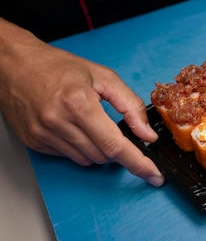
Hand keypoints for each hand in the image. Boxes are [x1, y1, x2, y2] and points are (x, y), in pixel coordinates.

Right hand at [0, 18, 164, 186]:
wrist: (16, 64)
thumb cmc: (59, 67)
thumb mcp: (104, 77)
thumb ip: (130, 106)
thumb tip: (147, 134)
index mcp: (78, 103)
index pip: (115, 144)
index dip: (138, 163)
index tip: (154, 175)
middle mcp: (58, 121)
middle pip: (103, 155)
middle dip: (117, 149)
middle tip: (115, 130)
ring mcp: (43, 134)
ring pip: (87, 160)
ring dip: (98, 149)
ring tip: (90, 123)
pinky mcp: (35, 142)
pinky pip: (69, 156)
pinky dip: (79, 147)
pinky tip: (73, 127)